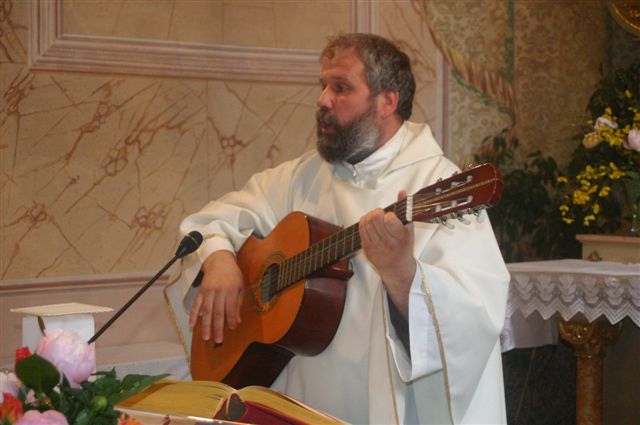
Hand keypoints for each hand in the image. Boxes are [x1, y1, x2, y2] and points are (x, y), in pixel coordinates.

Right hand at [188, 250, 243, 342]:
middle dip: (218, 328)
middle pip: (218, 312)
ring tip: (206, 337)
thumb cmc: (233, 275)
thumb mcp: (240, 287)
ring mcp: (208, 292)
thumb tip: (237, 320)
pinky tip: (192, 325)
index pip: (231, 309)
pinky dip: (193, 316)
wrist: (220, 261)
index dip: (231, 320)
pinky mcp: (201, 292)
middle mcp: (219, 292)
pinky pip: (196, 305)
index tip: (232, 329)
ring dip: (206, 325)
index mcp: (231, 291)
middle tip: (218, 340)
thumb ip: (238, 303)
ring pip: (206, 311)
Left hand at [359, 191, 415, 317]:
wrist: (396, 268)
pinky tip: (369, 223)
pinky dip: (363, 223)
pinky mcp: (366, 249)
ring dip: (369, 216)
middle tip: (380, 213)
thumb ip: (405, 209)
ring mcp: (375, 247)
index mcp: (400, 237)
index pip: (389, 220)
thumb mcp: (409, 229)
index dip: (388, 215)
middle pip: (375, 219)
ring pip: (366, 224)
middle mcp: (388, 243)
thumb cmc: (404, 246)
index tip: (390, 216)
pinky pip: (361, 231)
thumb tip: (402, 192)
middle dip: (376, 212)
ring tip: (375, 217)